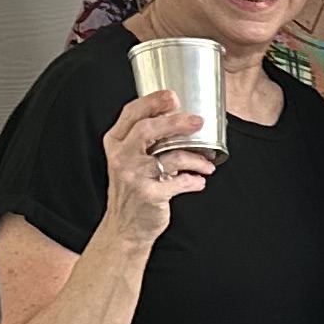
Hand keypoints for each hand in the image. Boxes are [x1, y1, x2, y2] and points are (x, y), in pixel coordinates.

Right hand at [101, 89, 216, 239]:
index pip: (131, 114)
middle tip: (198, 121)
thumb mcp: (130, 160)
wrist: (125, 227)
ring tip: (207, 164)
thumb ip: (146, 141)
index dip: (152, 102)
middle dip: (176, 122)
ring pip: (169, 157)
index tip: (172, 96)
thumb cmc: (133, 189)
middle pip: (148, 130)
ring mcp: (133, 176)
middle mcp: (121, 157)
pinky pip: (178, 182)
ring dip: (194, 159)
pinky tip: (199, 182)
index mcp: (116, 143)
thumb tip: (180, 120)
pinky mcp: (148, 195)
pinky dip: (193, 181)